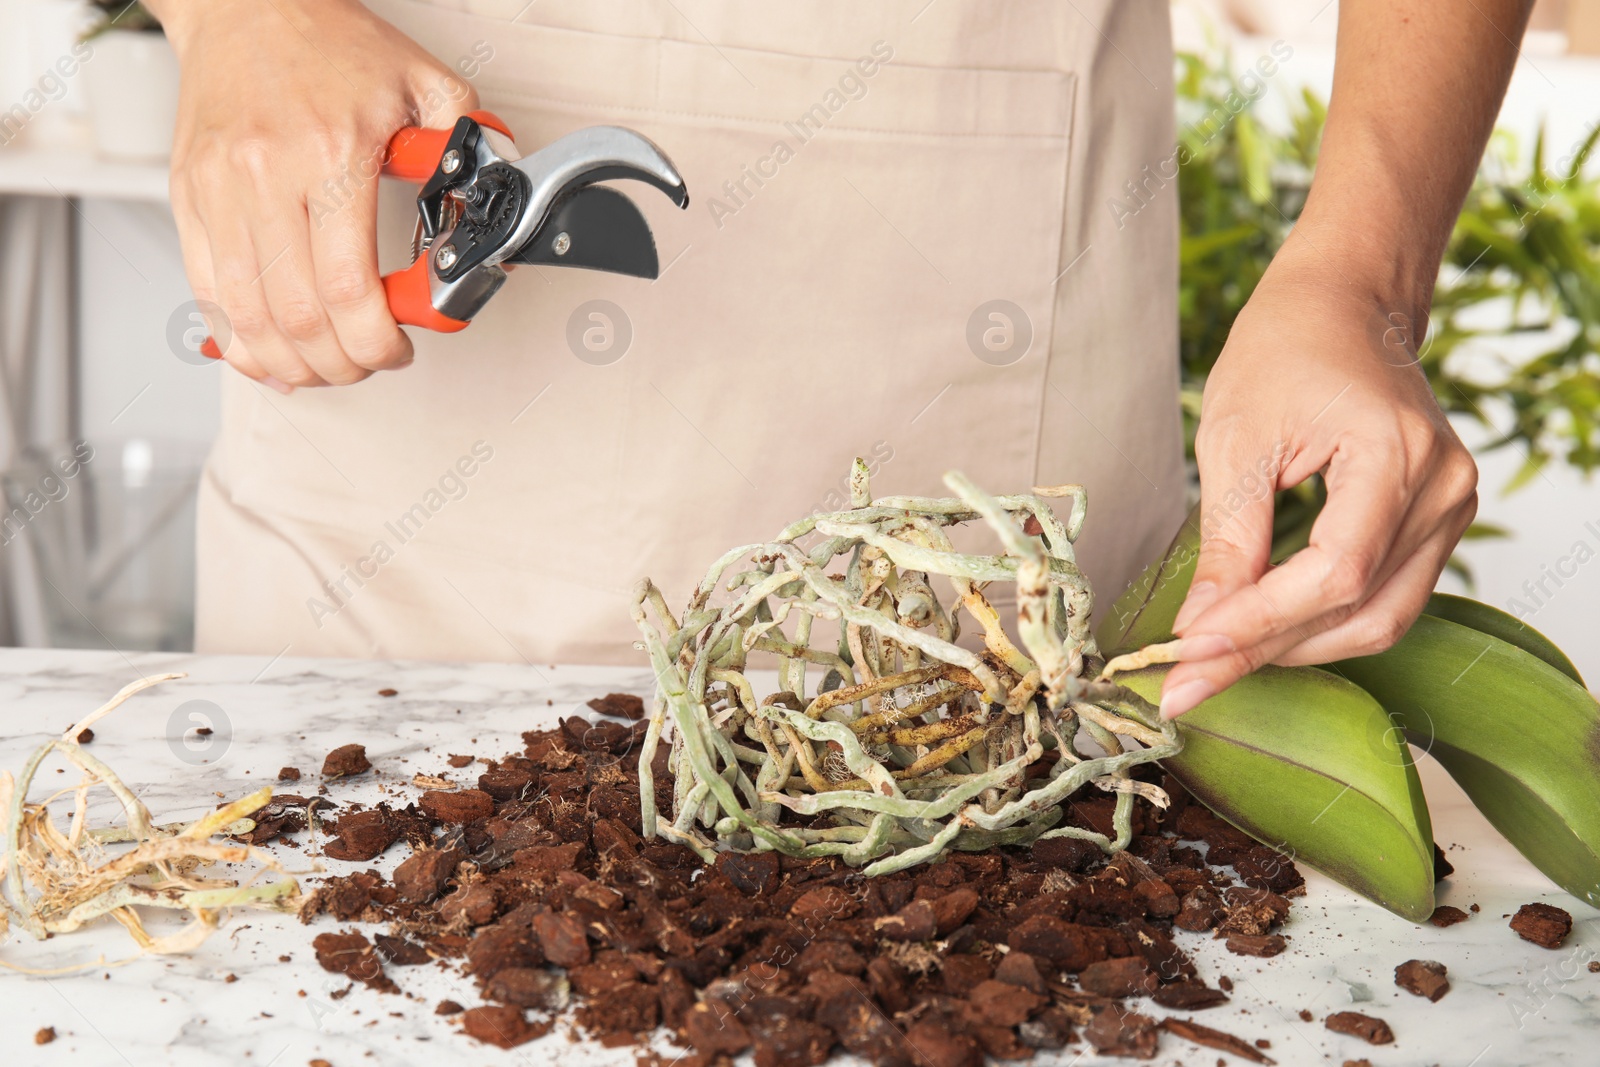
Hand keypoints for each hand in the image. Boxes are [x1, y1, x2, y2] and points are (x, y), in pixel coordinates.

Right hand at [155, 0, 478, 389]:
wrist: (247, 5)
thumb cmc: (331, 44)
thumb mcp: (426, 84)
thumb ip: (468, 150)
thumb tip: (492, 210)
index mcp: (330, 155)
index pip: (347, 286)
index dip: (376, 339)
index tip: (397, 347)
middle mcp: (265, 176)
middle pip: (297, 315)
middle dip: (342, 362)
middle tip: (367, 361)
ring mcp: (218, 191)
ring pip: (247, 317)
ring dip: (292, 363)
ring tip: (326, 365)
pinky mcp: (187, 198)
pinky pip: (205, 293)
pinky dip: (238, 340)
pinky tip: (270, 354)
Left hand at [1160, 255, 1477, 718]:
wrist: (1341, 306)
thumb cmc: (1283, 351)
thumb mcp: (1234, 440)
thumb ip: (1228, 541)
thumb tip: (1198, 632)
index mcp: (1397, 452)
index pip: (1335, 571)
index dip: (1259, 623)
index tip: (1188, 652)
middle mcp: (1442, 486)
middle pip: (1360, 609)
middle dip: (1266, 651)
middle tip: (1186, 680)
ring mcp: (1451, 507)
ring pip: (1379, 619)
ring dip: (1294, 648)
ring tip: (1214, 661)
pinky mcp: (1437, 522)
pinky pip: (1387, 598)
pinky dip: (1321, 624)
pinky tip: (1261, 631)